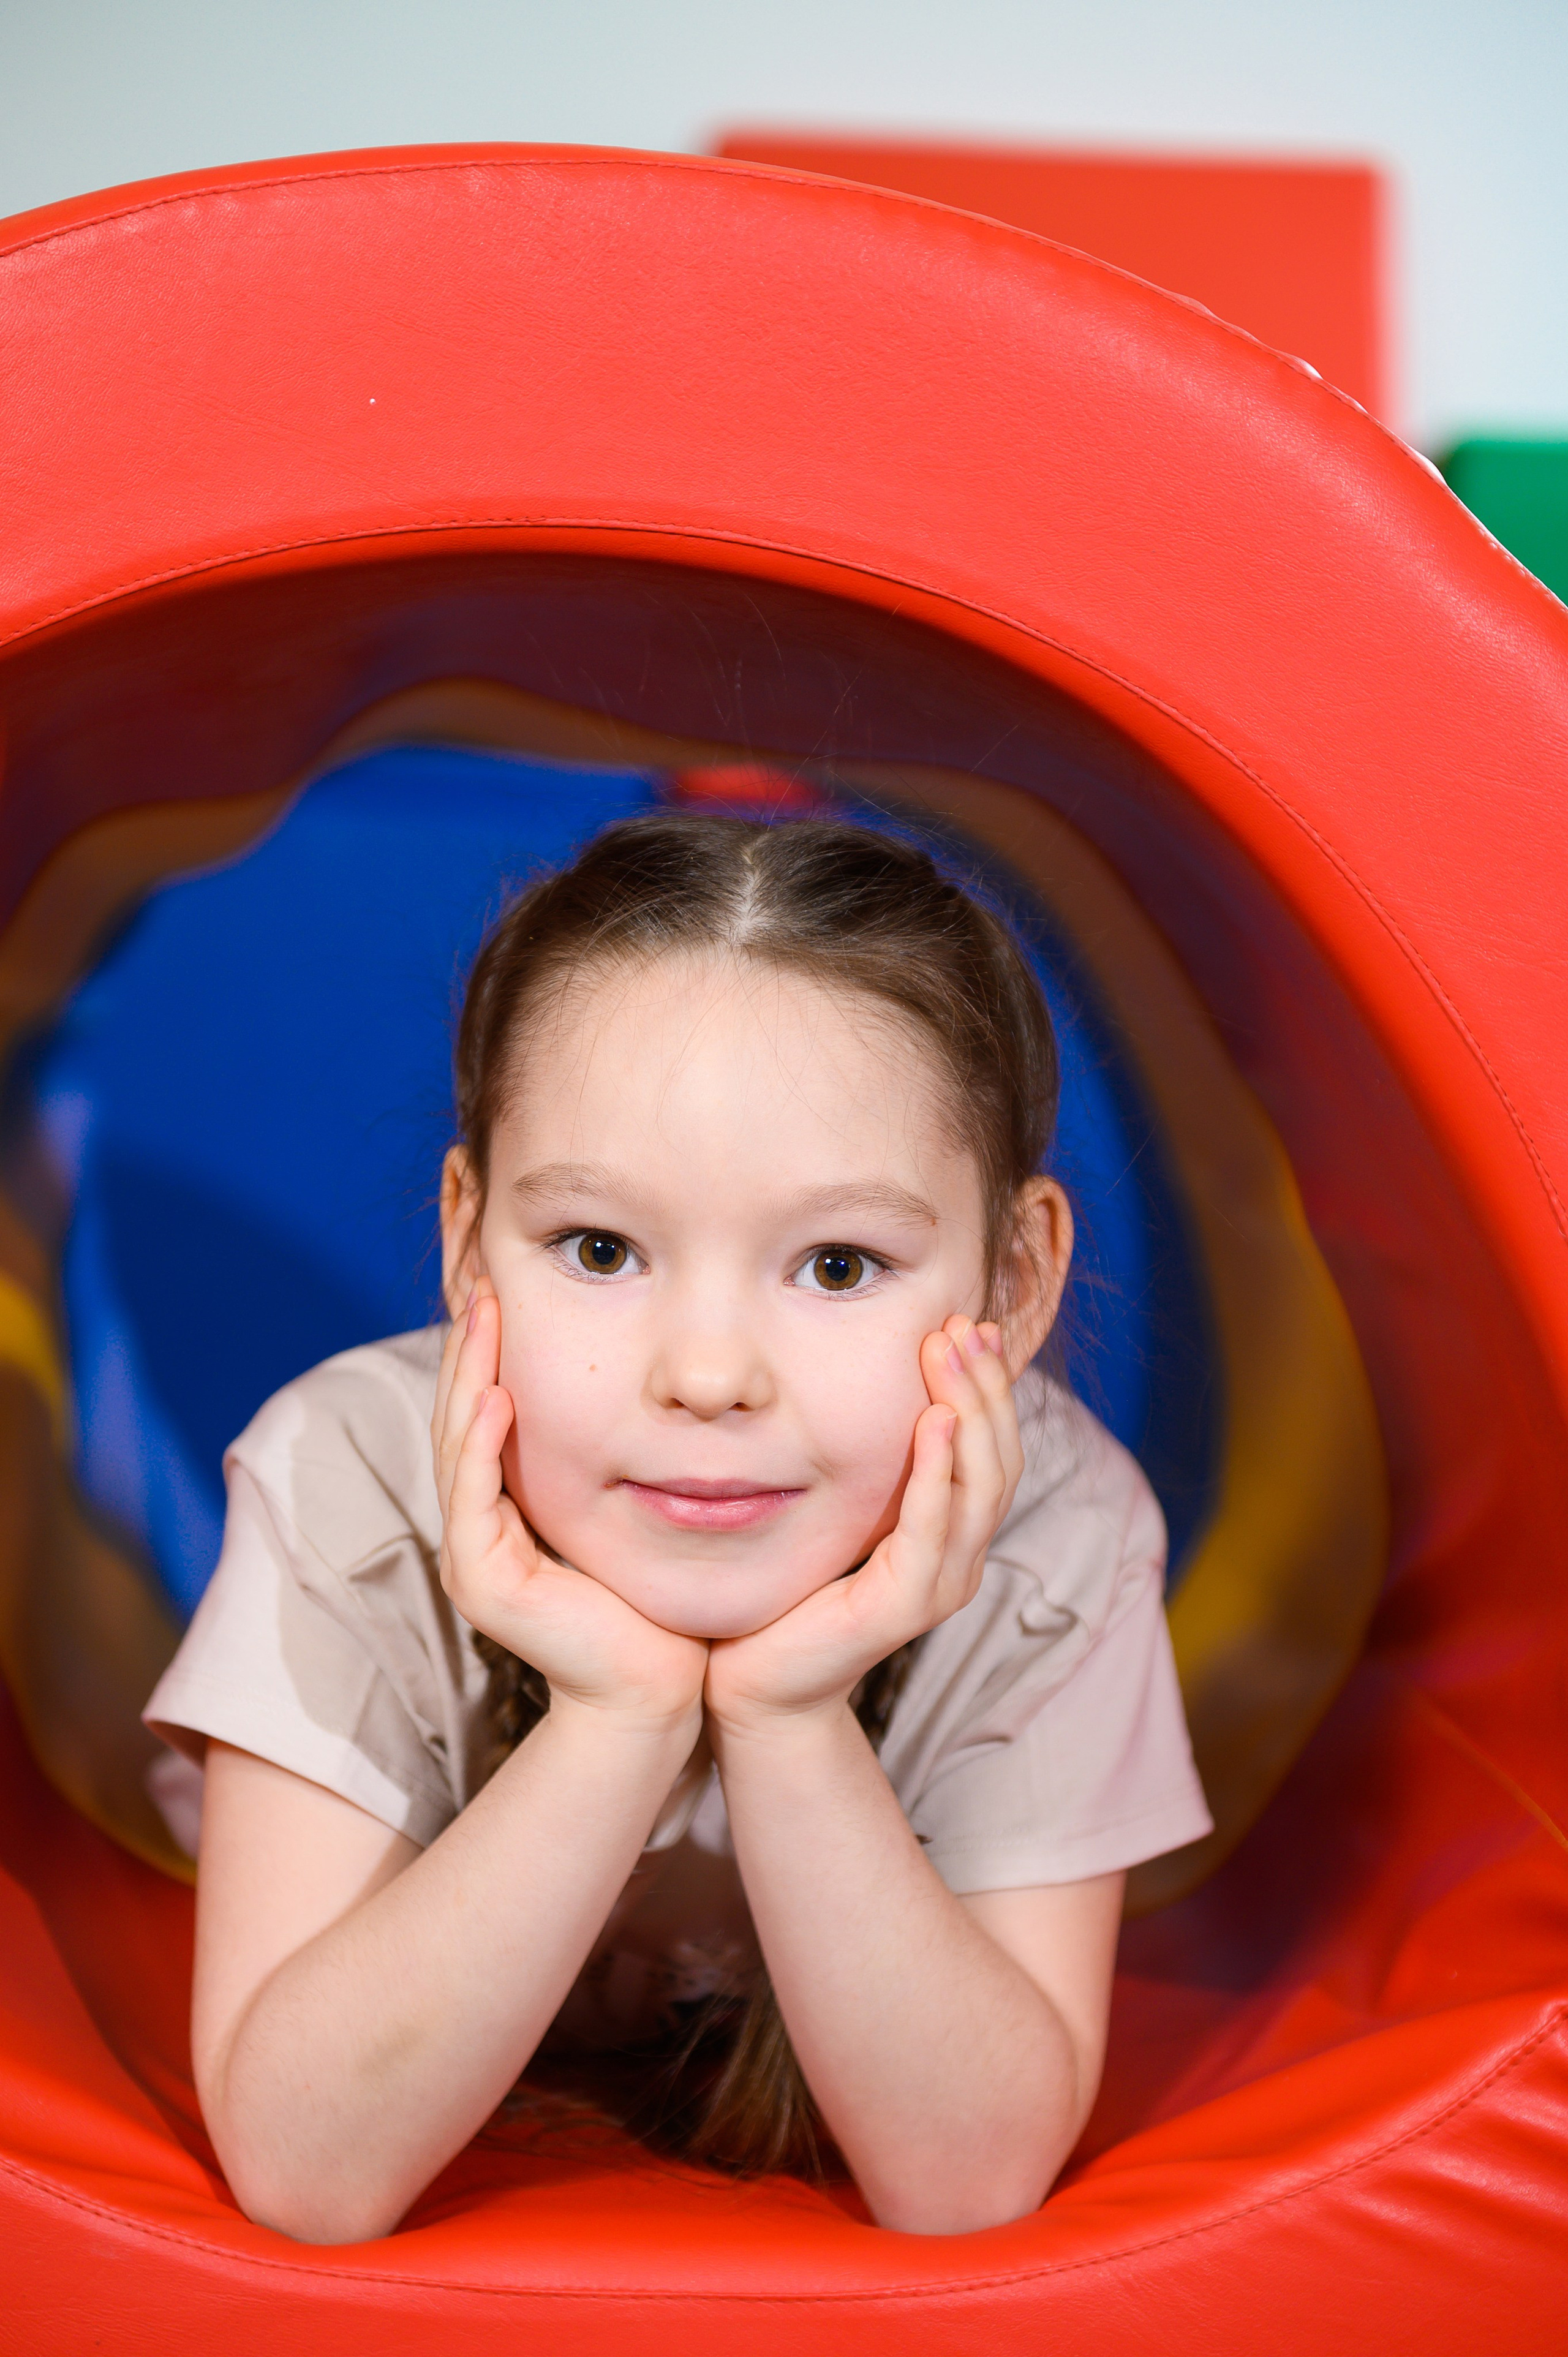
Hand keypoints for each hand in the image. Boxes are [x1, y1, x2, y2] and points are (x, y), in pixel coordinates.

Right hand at [433, 1281, 707, 1731]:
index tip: (504, 1287)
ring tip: (482, 1317)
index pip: (485, 1411)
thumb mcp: (628, 1503)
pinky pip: (474, 1499)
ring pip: (459, 1447)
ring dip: (468, 1377)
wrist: (660, 1683)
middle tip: (483, 1282)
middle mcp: (478, 1527)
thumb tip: (641, 1380)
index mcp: (504, 1507)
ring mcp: (474, 1555)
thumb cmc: (654, 1597)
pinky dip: (482, 1444)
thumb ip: (614, 1452)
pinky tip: (496, 1395)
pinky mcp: (484, 1582)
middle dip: (470, 1347)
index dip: (488, 1351)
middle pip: (461, 1418)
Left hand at [703, 1315, 1022, 1735]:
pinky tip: (933, 1421)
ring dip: (969, 1412)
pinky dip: (939, 1472)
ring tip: (952, 1353)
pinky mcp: (904, 1605)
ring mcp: (938, 1584)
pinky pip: (932, 1529)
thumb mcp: (840, 1511)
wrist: (755, 1683)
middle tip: (966, 1323)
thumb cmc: (791, 1591)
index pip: (991, 1450)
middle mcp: (958, 1559)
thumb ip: (868, 1465)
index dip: (990, 1387)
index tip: (973, 1324)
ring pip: (980, 1488)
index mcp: (950, 1536)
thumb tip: (869, 1385)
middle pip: (999, 1460)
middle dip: (986, 1386)